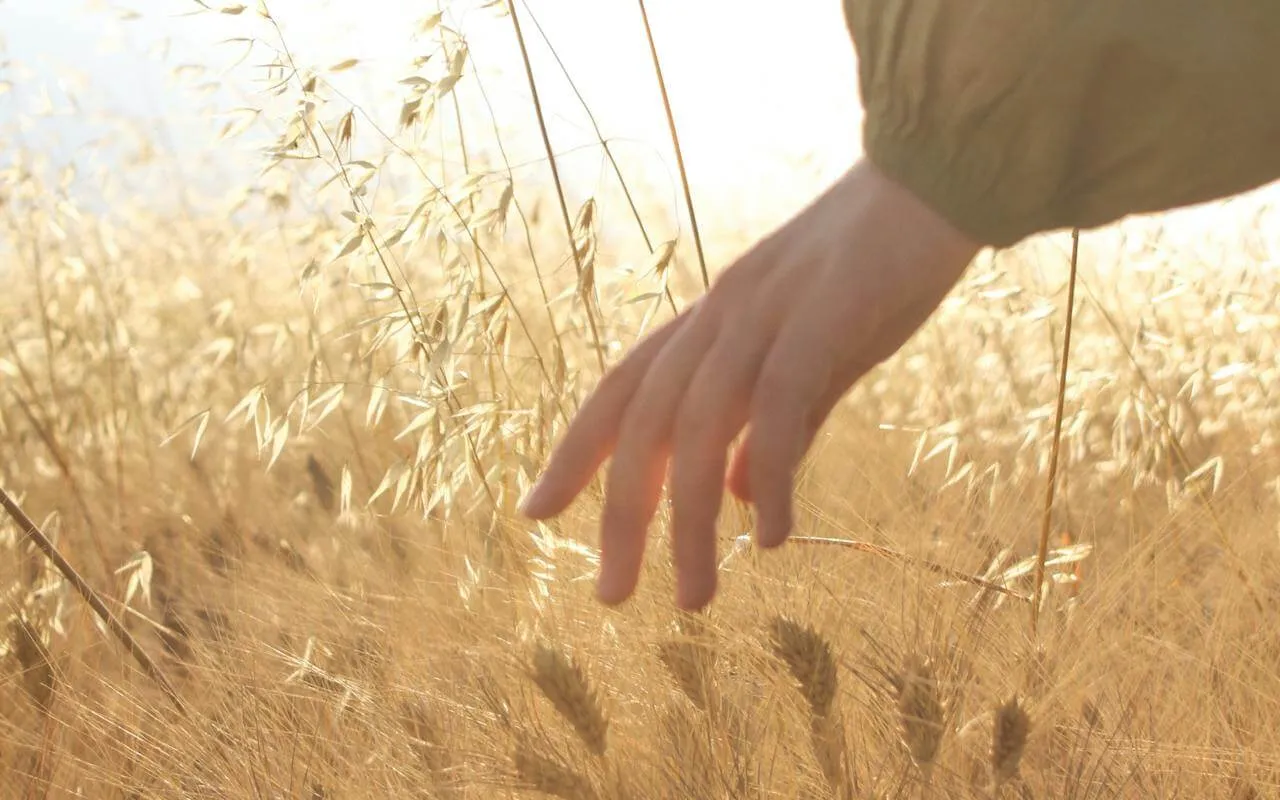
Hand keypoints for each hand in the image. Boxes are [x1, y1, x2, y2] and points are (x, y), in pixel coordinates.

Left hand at [519, 158, 980, 609]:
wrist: (934, 183)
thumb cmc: (875, 272)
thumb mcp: (812, 359)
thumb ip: (776, 429)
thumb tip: (743, 499)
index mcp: (711, 321)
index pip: (622, 389)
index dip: (573, 450)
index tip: (535, 511)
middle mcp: (720, 316)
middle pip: (644, 423)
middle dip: (620, 513)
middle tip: (611, 597)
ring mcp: (766, 314)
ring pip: (699, 426)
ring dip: (689, 522)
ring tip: (692, 598)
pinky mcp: (824, 317)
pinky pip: (780, 406)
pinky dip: (772, 473)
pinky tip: (773, 537)